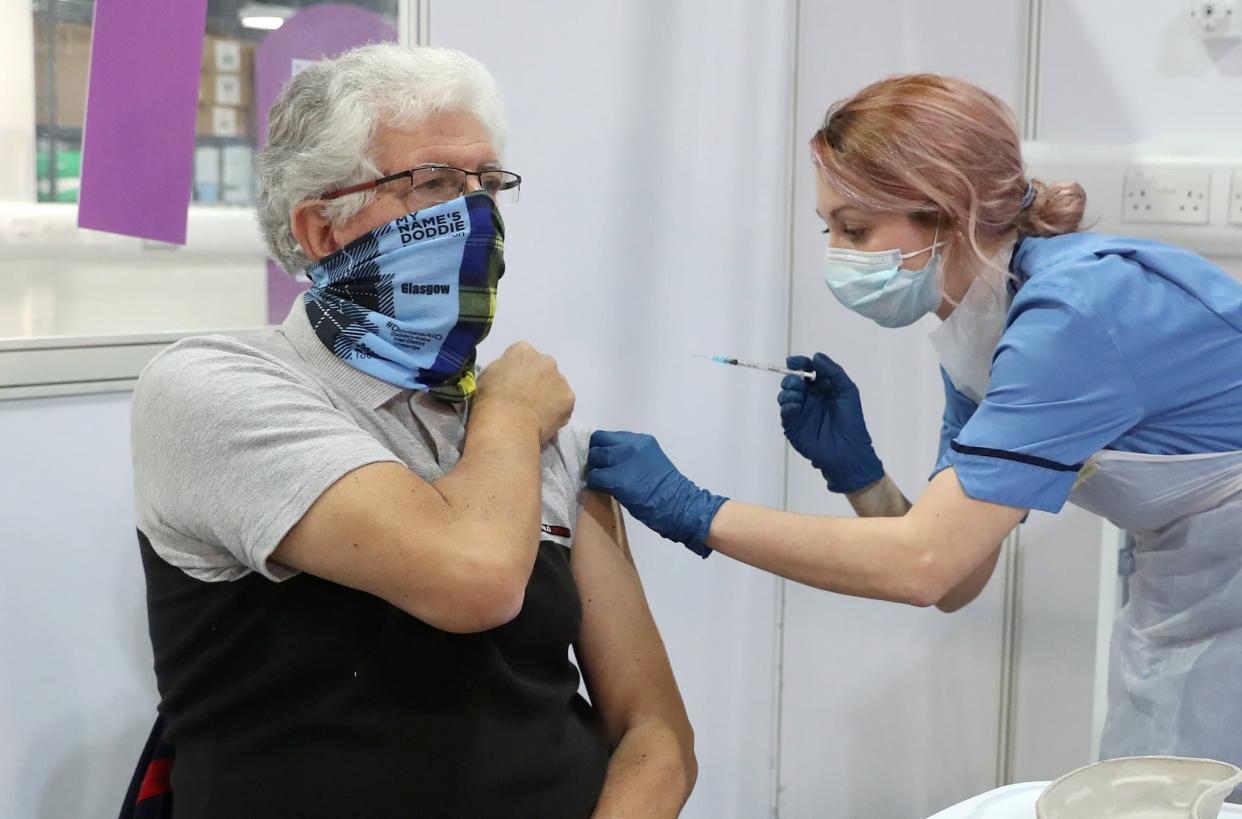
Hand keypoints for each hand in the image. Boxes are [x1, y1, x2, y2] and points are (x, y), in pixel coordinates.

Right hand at [475, 342, 574, 442]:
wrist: (507, 425)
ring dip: (549, 396)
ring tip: (534, 413)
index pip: (523, 355)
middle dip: (537, 381)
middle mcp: (546, 360)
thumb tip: (509, 373)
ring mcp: (560, 379)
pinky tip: (544, 421)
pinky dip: (557, 411)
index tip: (512, 385)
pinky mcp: (569, 398)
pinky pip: (563, 404)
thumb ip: (503, 368)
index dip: (517, 371)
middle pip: (543, 368)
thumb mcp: (487, 374)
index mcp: (523, 350)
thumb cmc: (490, 400)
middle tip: (526, 400)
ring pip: (556, 386)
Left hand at [585, 431, 726, 557]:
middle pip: (598, 441)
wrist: (678, 504)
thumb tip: (611, 459)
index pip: (609, 436)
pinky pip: (594, 477)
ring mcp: (623, 460)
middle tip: (601, 470)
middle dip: (596, 456)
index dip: (603, 447)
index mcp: (641, 440)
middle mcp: (630, 445)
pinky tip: (604, 490)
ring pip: (594, 457)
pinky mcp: (616, 479)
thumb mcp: (650, 460)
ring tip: (602, 480)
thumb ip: (631, 455)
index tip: (604, 459)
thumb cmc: (667, 488)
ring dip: (595, 469)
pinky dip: (595, 484)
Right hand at [778, 353, 883, 493]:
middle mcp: (809, 398)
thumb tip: (815, 356)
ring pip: (785, 395)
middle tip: (799, 384)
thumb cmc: (851, 420)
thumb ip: (833, 371)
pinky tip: (796, 407)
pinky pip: (785, 411)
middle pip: (792, 381)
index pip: (807, 370)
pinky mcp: (793, 426)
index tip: (792, 361)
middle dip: (791, 379)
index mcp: (822, 388)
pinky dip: (787, 406)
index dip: (799, 363)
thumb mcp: (847, 391)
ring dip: (788, 392)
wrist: (848, 450)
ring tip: (798, 398)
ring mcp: (800, 412)